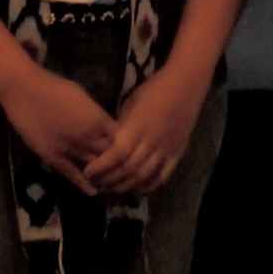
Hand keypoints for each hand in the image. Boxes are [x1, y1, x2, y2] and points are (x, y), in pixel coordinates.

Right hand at [0, 67, 118, 194]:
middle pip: (109, 156)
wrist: (25, 91)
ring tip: (109, 183)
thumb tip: (105, 125)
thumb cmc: (55, 87)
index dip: (124, 146)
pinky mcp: (53, 156)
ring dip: (101, 175)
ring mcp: (70, 148)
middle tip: (120, 171)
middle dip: (116, 163)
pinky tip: (92, 192)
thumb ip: (95, 114)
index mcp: (97, 119)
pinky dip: (83, 184)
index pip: (119, 139)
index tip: (126, 151)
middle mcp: (87, 136)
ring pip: (93, 167)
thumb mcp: (84, 97)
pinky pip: (72, 174)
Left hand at [86, 64, 208, 197]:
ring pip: (143, 176)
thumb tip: (107, 145)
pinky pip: (163, 175)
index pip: (116, 154)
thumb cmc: (153, 90)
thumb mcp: (130, 104)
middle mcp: (151, 141)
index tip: (87, 172)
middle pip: (128, 169)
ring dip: (126, 186)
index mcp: (137, 126)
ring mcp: (166, 148)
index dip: (101, 166)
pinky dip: (150, 185)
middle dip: (109, 179)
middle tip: (97, 183)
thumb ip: (120, 128)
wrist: (185, 84)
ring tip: (113, 189)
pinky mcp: (177, 153)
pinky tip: (138, 189)